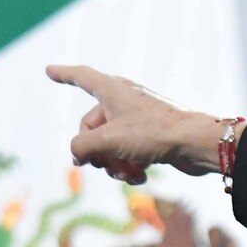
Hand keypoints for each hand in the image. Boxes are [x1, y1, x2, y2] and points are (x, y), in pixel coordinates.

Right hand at [46, 65, 226, 183]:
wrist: (197, 144)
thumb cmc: (154, 134)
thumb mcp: (107, 141)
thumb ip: (81, 147)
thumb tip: (79, 156)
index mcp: (113, 90)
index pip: (82, 78)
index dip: (64, 74)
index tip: (49, 69)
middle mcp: (125, 101)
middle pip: (91, 127)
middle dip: (95, 151)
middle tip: (107, 162)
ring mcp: (139, 120)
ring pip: (109, 146)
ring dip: (114, 164)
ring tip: (129, 172)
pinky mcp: (151, 137)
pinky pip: (128, 154)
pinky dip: (130, 167)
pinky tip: (141, 177)